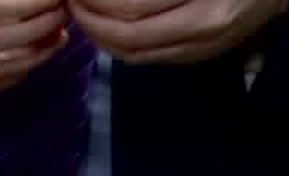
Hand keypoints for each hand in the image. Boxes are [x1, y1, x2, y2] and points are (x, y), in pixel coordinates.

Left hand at [70, 0, 288, 64]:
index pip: (132, 5)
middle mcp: (206, 25)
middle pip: (126, 33)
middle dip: (88, 17)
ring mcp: (206, 45)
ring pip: (133, 52)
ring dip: (97, 35)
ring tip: (81, 11)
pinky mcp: (204, 55)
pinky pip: (149, 58)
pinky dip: (119, 45)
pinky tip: (106, 26)